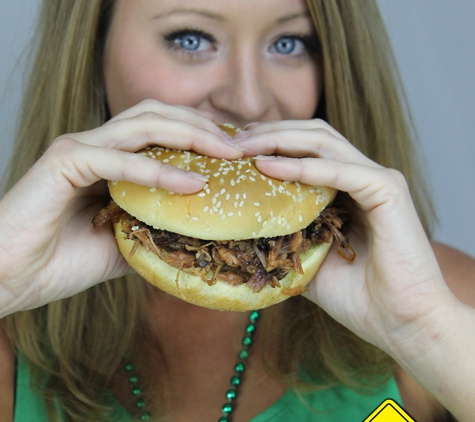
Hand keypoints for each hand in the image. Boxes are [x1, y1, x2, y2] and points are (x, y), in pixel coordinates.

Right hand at [0, 100, 243, 316]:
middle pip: (159, 116)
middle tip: (240, 146)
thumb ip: (154, 230)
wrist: (11, 278)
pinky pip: (120, 160)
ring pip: (143, 125)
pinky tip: (193, 182)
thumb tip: (194, 234)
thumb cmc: (62, 261)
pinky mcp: (65, 162)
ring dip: (190, 136)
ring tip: (227, 154)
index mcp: (111, 159)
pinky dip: (158, 170)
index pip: (162, 131)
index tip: (235, 151)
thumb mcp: (124, 243)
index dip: (200, 135)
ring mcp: (80, 149)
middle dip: (203, 126)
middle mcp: (98, 145)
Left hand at [235, 119, 454, 353]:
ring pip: (323, 142)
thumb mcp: (304, 258)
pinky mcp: (388, 191)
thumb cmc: (355, 295)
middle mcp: (360, 176)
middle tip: (232, 141)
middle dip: (270, 133)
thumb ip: (282, 236)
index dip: (269, 142)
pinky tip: (270, 166)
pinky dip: (304, 167)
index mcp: (344, 188)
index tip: (232, 148)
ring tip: (244, 146)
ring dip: (280, 141)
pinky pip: (340, 171)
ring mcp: (376, 180)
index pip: (304, 149)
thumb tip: (239, 232)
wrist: (398, 323)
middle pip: (311, 136)